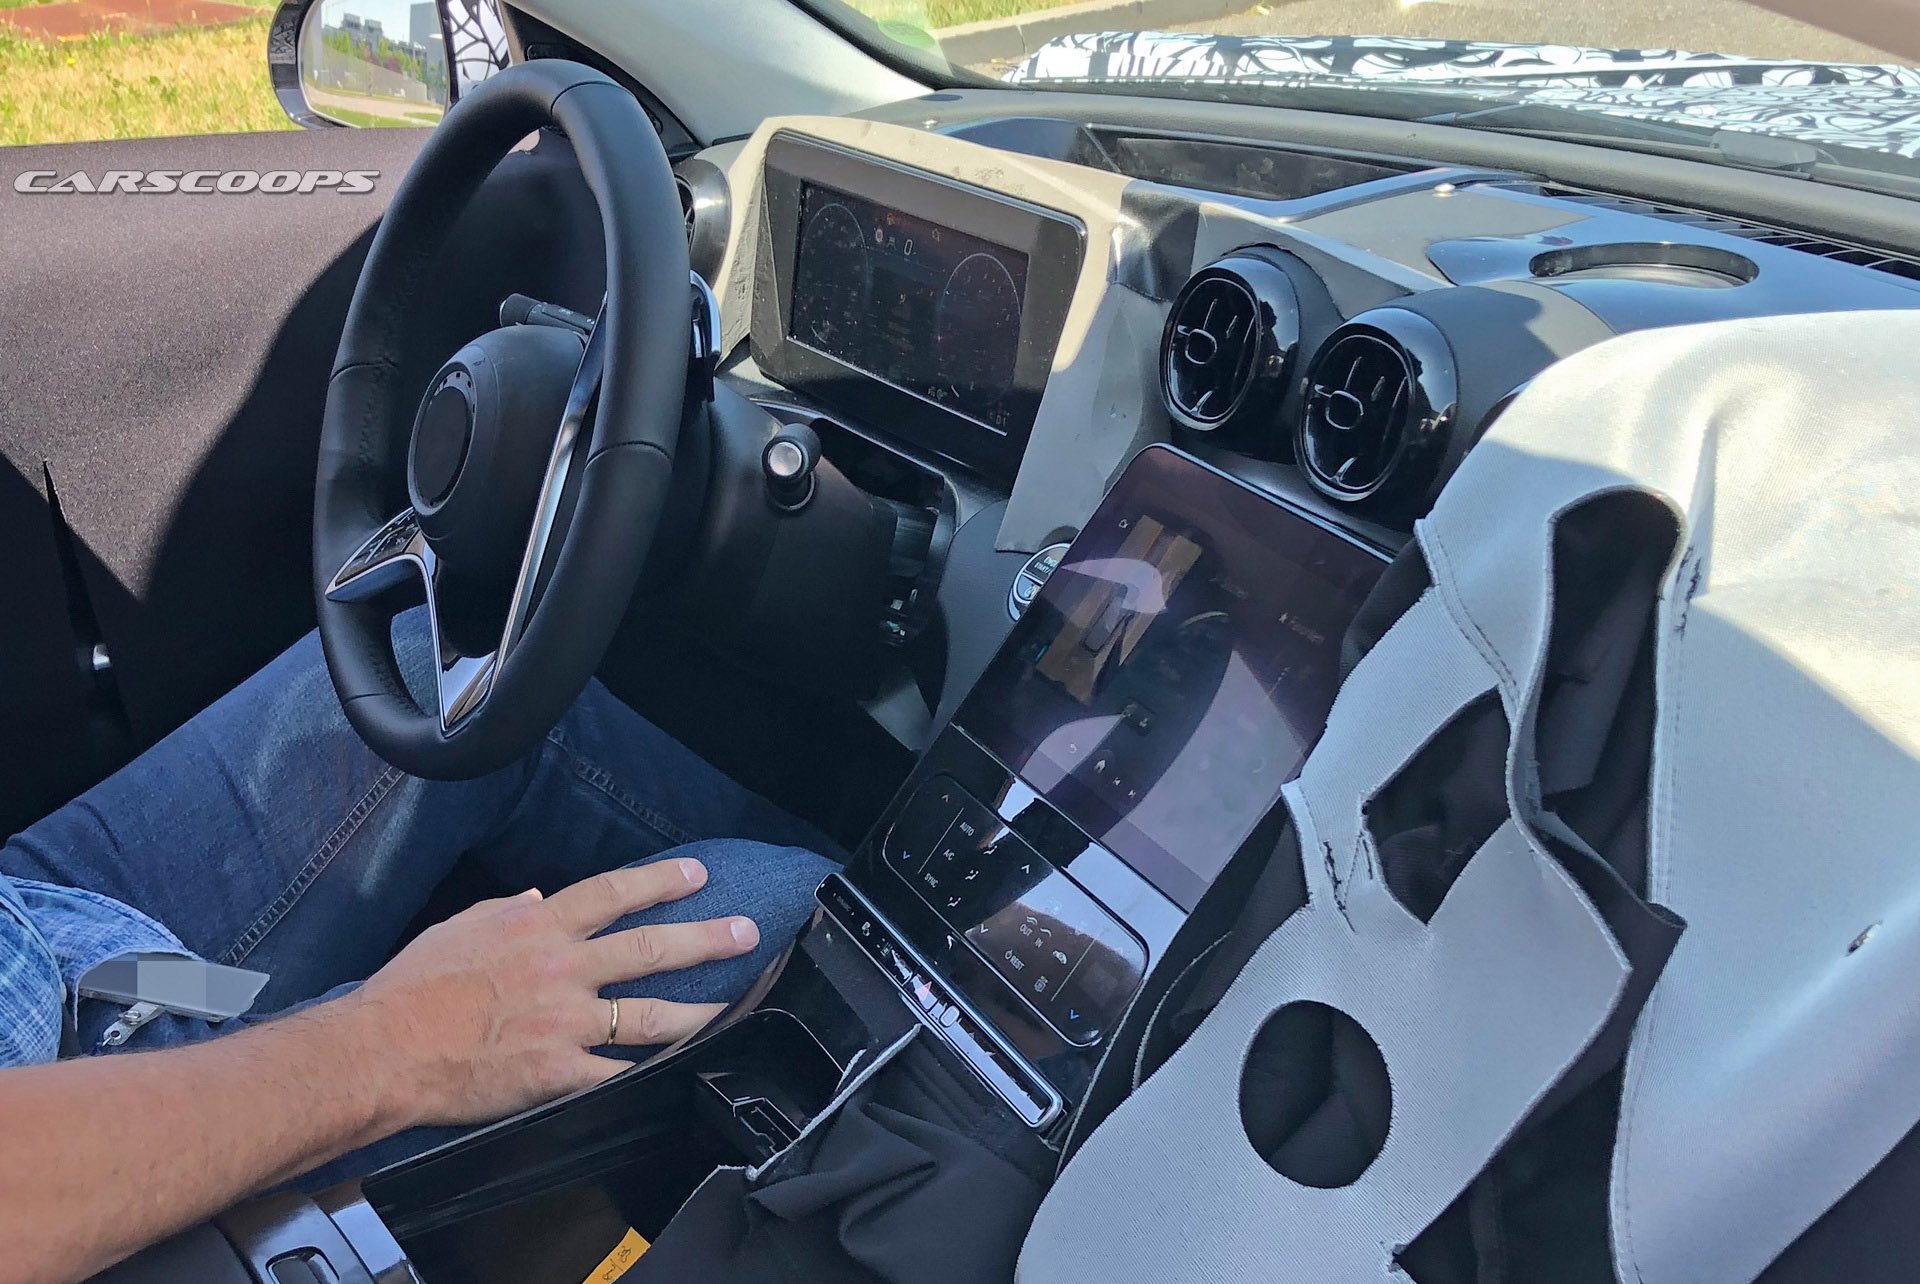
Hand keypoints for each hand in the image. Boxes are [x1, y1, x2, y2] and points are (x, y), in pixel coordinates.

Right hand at [344, 858, 759, 1127]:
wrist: (386, 1047)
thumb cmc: (412, 988)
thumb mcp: (459, 928)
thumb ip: (505, 913)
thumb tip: (537, 901)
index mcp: (538, 928)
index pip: (614, 894)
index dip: (660, 883)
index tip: (695, 876)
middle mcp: (563, 969)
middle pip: (651, 947)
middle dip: (706, 938)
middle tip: (745, 932)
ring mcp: (567, 1022)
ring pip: (651, 1014)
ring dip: (699, 1008)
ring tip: (733, 1002)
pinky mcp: (561, 1072)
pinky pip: (617, 1073)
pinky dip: (648, 1072)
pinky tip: (679, 1070)